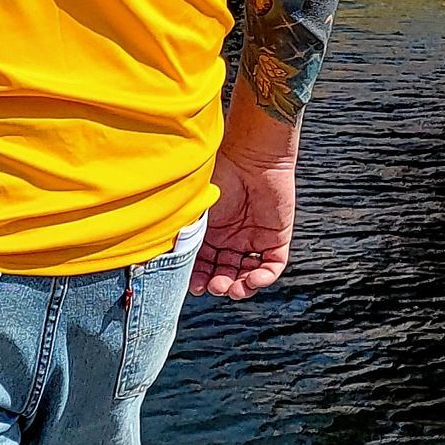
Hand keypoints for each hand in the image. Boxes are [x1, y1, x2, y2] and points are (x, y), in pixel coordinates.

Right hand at [191, 150, 295, 299]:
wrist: (251, 156)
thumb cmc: (219, 173)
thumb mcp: (195, 207)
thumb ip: (185, 231)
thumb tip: (168, 257)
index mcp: (209, 233)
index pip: (203, 265)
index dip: (199, 278)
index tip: (195, 286)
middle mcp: (230, 240)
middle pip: (224, 273)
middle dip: (219, 284)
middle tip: (215, 286)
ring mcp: (253, 240)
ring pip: (247, 275)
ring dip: (241, 287)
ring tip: (234, 289)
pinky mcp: (276, 238)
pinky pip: (272, 266)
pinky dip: (264, 278)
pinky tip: (253, 279)